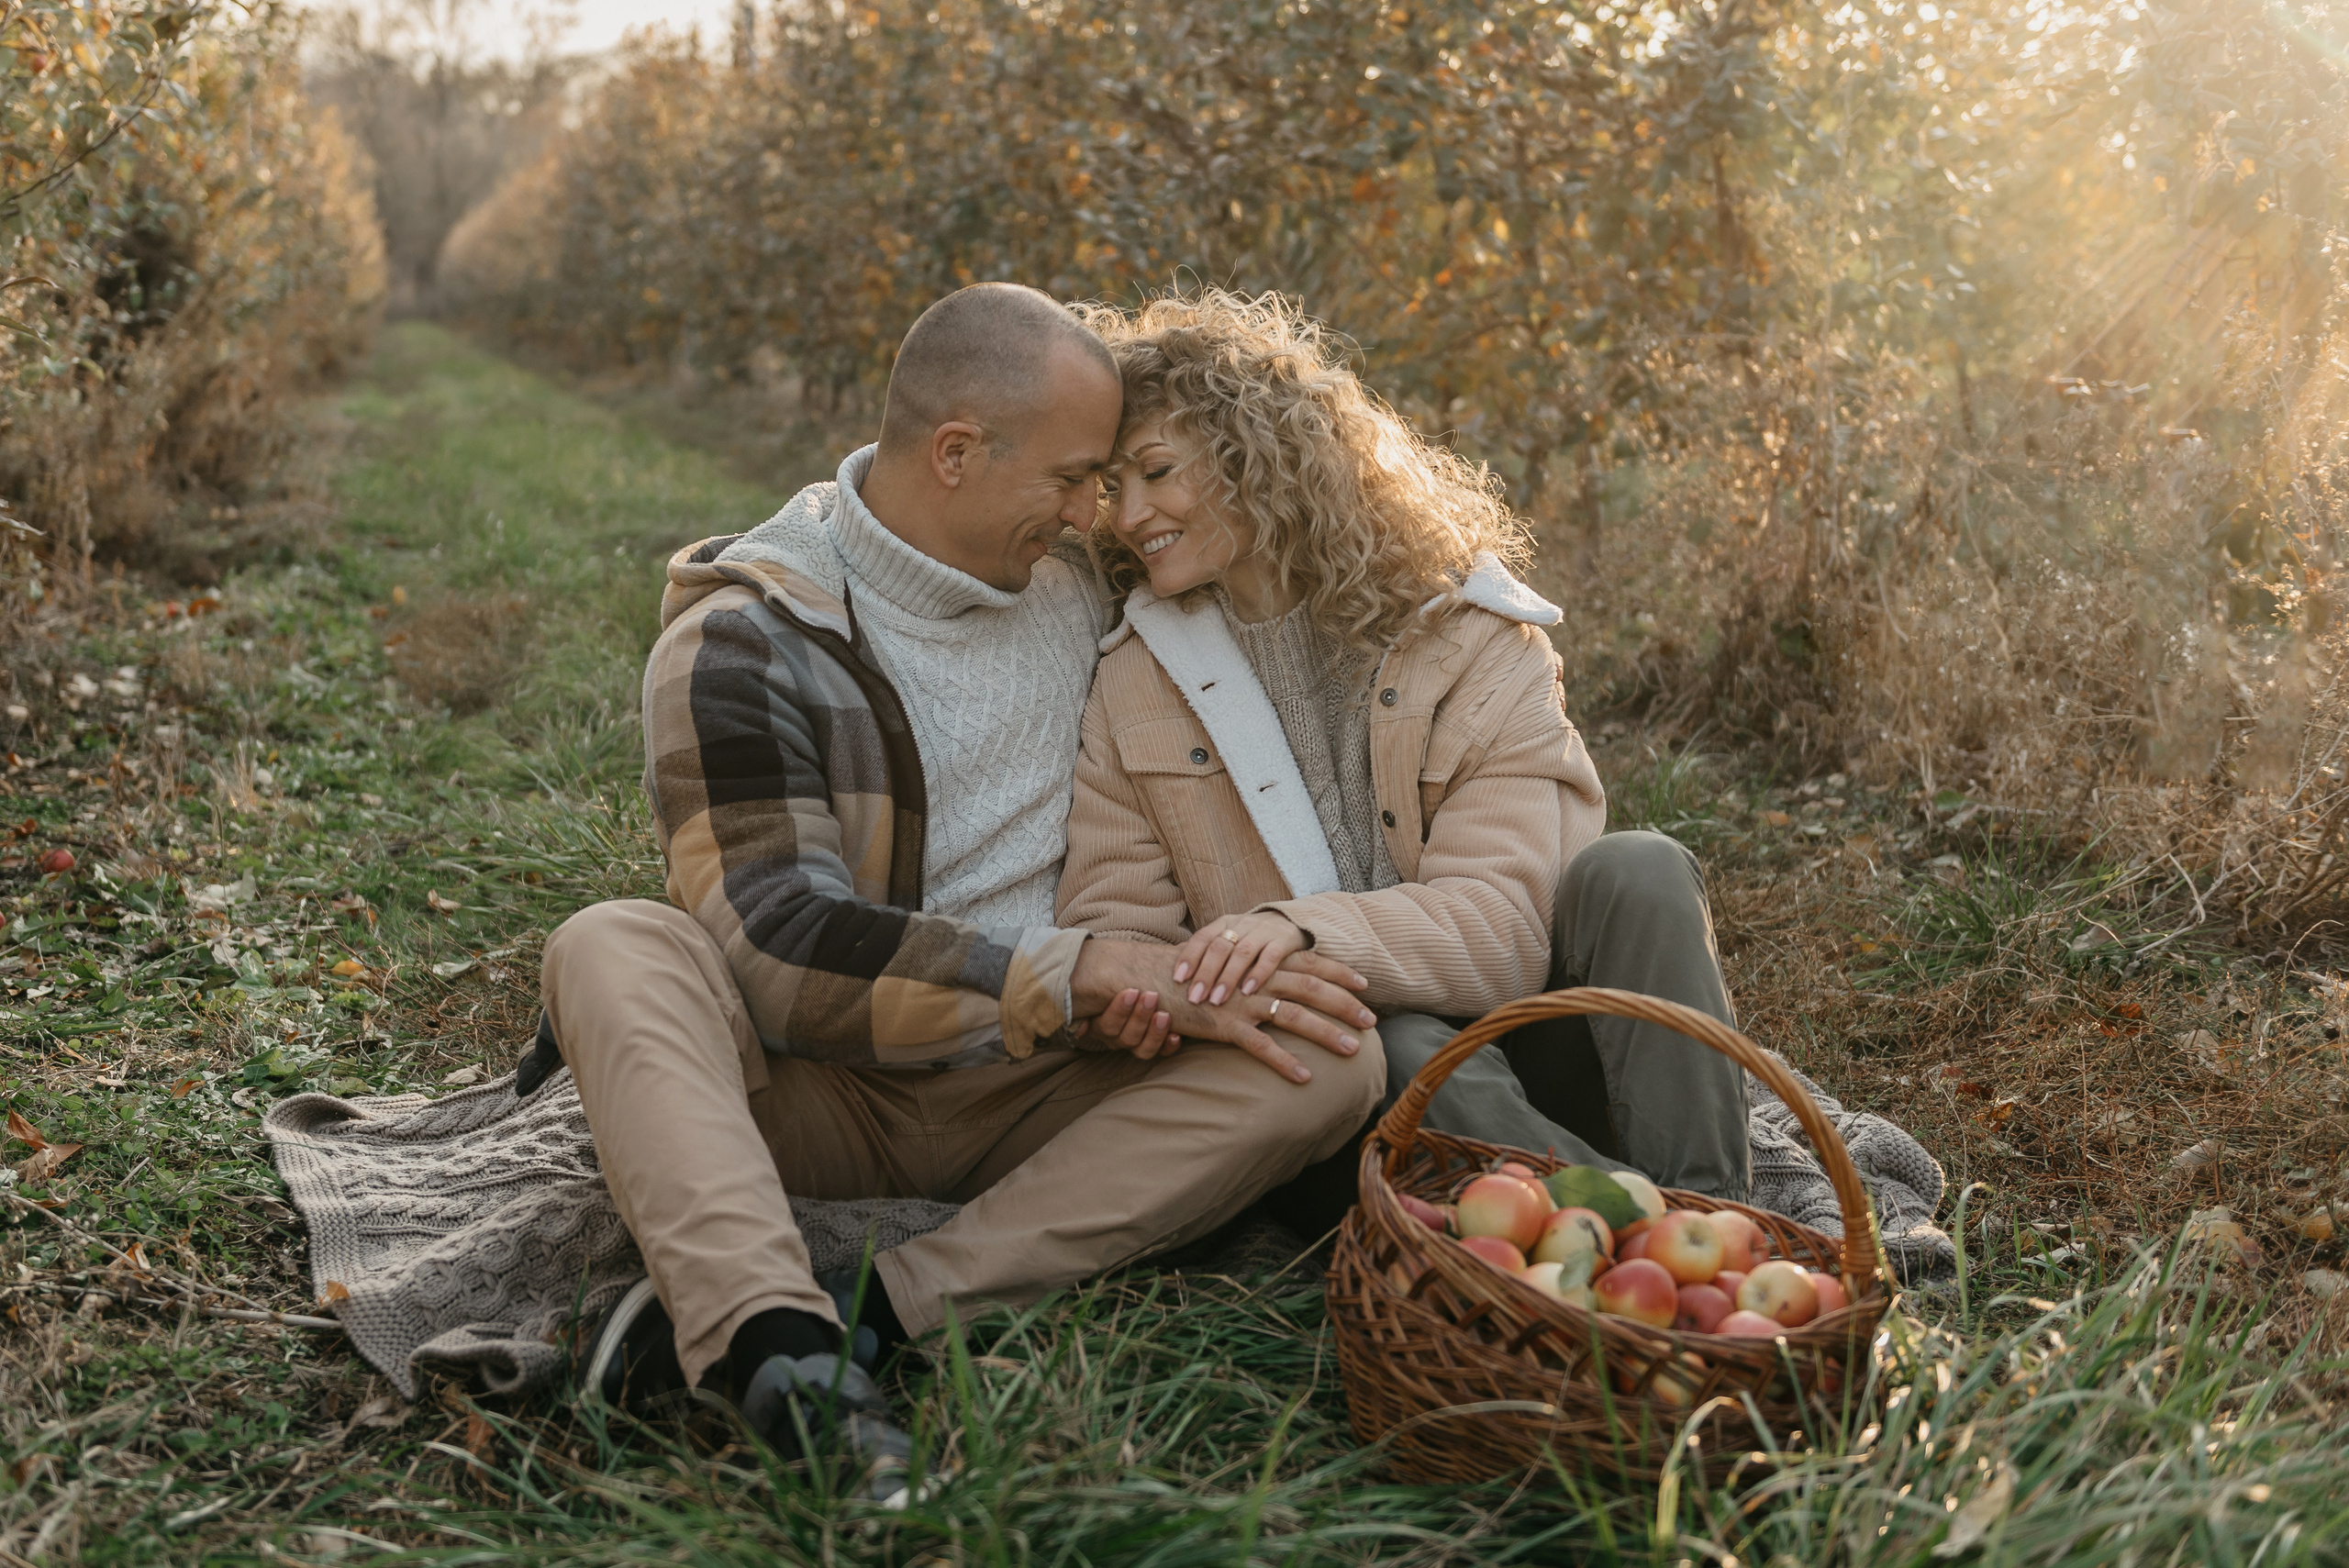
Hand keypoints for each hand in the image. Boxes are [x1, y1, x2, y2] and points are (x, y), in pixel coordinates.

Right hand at [1073, 939, 1375, 1085]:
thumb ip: (1257, 971)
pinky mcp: (1224, 1023)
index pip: (1309, 962)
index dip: (1339, 972)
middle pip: (1311, 988)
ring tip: (1352, 1050)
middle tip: (1371, 1021)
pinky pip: (1260, 1046)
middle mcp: (1256, 977)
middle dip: (1345, 1004)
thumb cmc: (1194, 975)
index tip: (1366, 986)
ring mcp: (1241, 1000)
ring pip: (1293, 1015)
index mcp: (1261, 962)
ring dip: (1326, 1033)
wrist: (1151, 978)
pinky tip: (1305, 1078)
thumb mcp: (1230, 967)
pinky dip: (1285, 1062)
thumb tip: (1283, 981)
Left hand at [1173, 912, 1329, 1006]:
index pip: (1202, 937)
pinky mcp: (1285, 941)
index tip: (1177, 980)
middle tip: (1194, 998)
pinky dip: (1258, 974)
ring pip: (1242, 952)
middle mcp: (1242, 924)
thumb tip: (1174, 974)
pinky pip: (1271, 957)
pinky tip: (1248, 992)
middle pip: (1219, 946)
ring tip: (1216, 1000)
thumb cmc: (1253, 938)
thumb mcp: (1230, 939)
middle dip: (1205, 973)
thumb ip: (1207, 952)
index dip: (1189, 957)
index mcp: (1225, 923)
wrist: (1294, 921)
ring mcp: (1264, 931)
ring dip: (1227, 978)